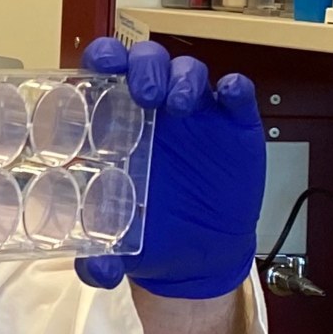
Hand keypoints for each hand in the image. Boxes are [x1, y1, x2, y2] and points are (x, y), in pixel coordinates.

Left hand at [75, 38, 264, 301]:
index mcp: (117, 126)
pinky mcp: (233, 126)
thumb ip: (100, 259)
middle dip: (144, 65)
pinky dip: (234, 89)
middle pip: (147, 61)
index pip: (105, 75)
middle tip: (144, 92)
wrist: (198, 257)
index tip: (99, 66)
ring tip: (178, 104)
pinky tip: (229, 95)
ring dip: (183, 76)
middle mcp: (154, 110)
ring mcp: (196, 115)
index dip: (102, 60)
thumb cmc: (150, 235)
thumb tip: (95, 273)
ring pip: (189, 71)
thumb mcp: (119, 246)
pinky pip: (237, 95)